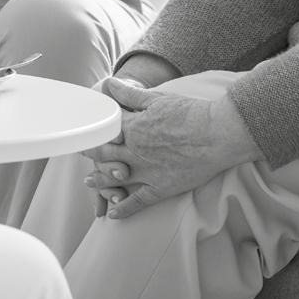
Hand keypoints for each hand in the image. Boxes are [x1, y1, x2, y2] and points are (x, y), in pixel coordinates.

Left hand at [82, 78, 259, 219]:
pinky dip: (124, 207)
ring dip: (100, 181)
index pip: (104, 131)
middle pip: (105, 154)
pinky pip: (138, 201)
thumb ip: (130, 94)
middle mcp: (135, 150)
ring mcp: (147, 170)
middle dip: (91, 154)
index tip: (83, 132)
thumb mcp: (157, 98)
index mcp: (133, 127)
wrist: (218, 134)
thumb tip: (108, 83)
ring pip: (116, 178)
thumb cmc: (190, 112)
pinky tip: (113, 214)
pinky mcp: (162, 187)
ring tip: (88, 182)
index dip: (93, 132)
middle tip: (80, 153)